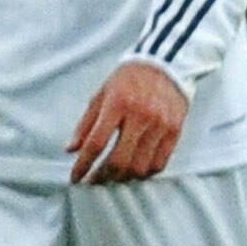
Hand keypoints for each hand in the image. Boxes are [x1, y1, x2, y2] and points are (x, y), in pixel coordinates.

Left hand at [68, 60, 188, 183]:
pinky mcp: (175, 130)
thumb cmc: (128, 80)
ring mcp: (160, 125)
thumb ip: (86, 123)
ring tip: (113, 177)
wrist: (165, 64)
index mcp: (117, 105)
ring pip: (140, 166)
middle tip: (94, 181)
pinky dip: (145, 172)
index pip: (96, 143)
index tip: (75, 177)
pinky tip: (135, 171)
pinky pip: (160, 162)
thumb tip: (71, 150)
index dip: (83, 165)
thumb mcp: (101, 95)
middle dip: (103, 176)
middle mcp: (140, 116)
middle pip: (119, 160)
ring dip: (124, 177)